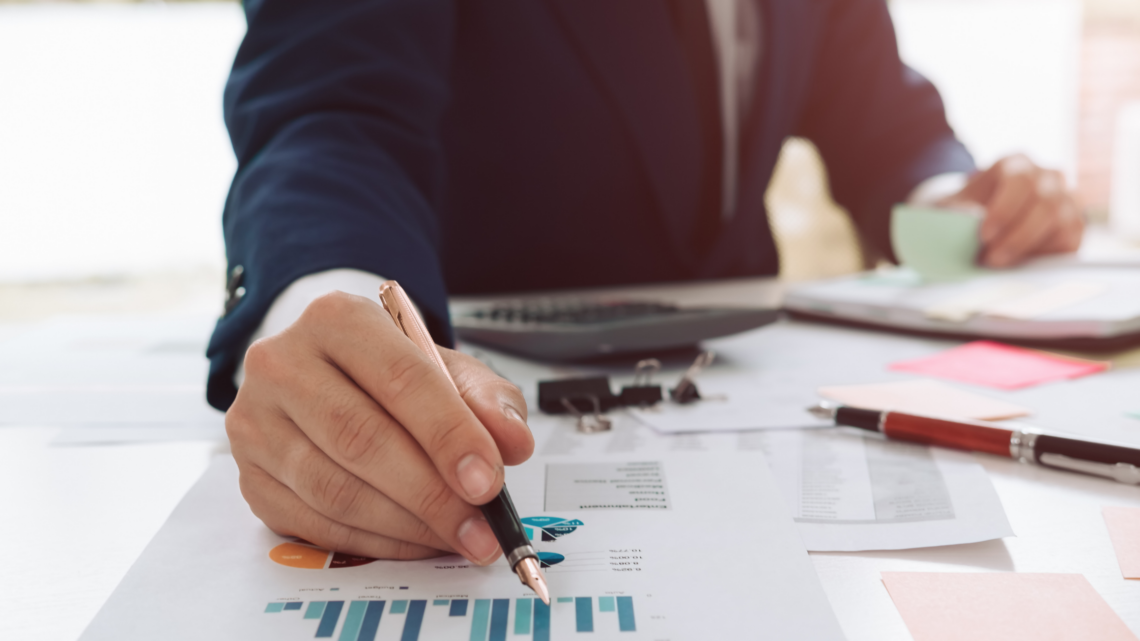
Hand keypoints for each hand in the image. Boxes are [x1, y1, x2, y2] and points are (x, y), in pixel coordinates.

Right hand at [226, 291, 533, 563]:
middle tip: (480, 526)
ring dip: (407, 525)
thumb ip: (488, 400)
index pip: (401, 379)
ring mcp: (256, 424)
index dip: (449, 435)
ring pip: (336, 490)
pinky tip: (416, 540)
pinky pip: (317, 524)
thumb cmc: (388, 373)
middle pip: (362, 439)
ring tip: (457, 536)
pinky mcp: (251, 479)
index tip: (488, 479)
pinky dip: (376, 542)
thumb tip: (512, 443)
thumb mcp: (447, 368)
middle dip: (432, 493)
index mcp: (337, 319)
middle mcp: (283, 364)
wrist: (327, 377)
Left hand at [945, 154, 1083, 267]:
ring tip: (999, 263)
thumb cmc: (963, 211)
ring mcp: (1065, 199)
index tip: (983, 236)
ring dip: (1030, 247)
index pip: (1020, 180)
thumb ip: (958, 210)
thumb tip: (971, 216)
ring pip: (1062, 221)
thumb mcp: (951, 208)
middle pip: (1045, 203)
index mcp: (1016, 164)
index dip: (1004, 210)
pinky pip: (1070, 240)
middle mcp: (1047, 177)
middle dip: (1017, 237)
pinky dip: (1044, 255)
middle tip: (991, 259)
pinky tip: (1018, 262)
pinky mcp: (1073, 225)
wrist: (974, 222)